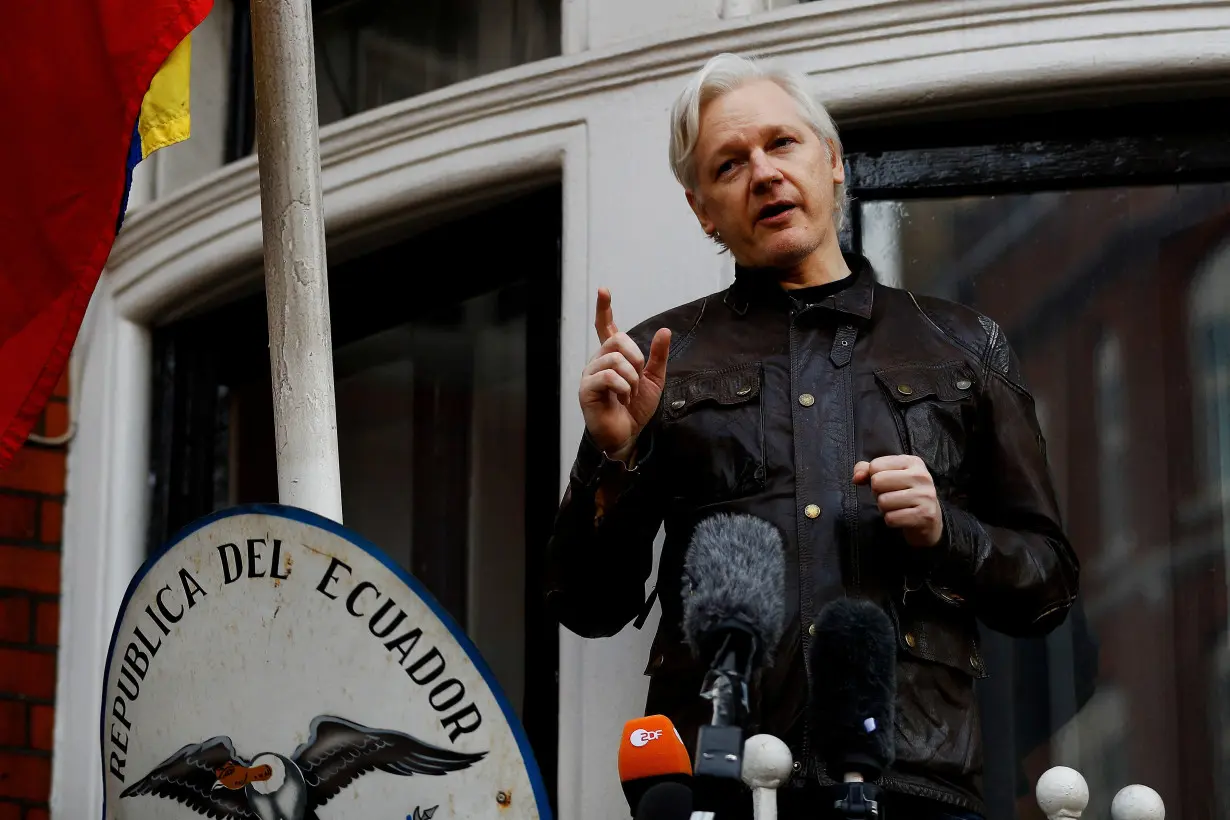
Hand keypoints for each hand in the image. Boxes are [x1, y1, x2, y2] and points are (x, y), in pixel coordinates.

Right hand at [579, 288, 670, 460]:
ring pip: (614, 358)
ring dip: (631, 378)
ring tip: (629, 394)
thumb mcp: (654, 380)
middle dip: (636, 358)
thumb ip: (658, 356)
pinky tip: (621, 398)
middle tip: (637, 380)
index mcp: (613, 357)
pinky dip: (622, 387)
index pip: (605, 328)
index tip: (604, 291)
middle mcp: (598, 361)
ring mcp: (590, 375)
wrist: (627, 435)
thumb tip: (665, 330)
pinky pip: (607, 376)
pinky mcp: (586, 389)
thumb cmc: (634, 409)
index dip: (604, 309)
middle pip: (618, 340)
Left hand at [853, 455, 942, 547]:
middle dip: (878, 494)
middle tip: (891, 497)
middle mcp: (921, 475)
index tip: (888, 485)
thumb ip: (866, 471)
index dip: (874, 478)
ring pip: (883, 502)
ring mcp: (925, 495)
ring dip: (884, 509)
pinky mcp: (925, 515)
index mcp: (912, 461)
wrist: (929, 519)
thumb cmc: (903, 494)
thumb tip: (857, 478)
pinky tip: (902, 517)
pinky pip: (891, 518)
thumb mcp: (887, 476)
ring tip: (897, 507)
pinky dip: (891, 521)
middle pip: (877, 482)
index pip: (875, 466)